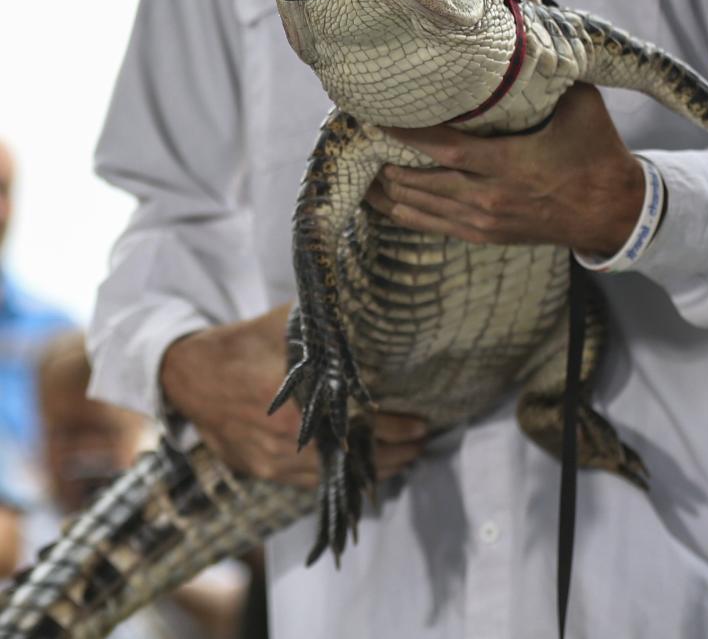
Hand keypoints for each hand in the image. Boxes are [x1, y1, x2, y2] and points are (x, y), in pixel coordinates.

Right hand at [160, 306, 427, 485]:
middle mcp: (290, 441)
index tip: (423, 423)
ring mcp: (275, 462)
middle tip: (420, 442)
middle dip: (393, 453)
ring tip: (402, 458)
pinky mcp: (263, 471)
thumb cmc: (245, 343)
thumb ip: (328, 330)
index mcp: (301, 404)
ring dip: (371, 470)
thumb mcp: (289, 324)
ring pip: (335, 476)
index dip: (398, 428)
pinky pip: (310, 483)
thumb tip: (374, 317)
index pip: (364, 425)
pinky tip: (360, 470)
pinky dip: (339, 478)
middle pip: (355, 457)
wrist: (191, 375)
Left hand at [368, 83, 645, 256]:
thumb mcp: (582, 101)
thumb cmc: (595, 149)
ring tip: (358, 164)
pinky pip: (432, 226)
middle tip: (356, 136)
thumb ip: (552, 60)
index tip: (376, 116)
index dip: (406, 134)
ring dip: (386, 188)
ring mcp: (486, 221)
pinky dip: (403, 212)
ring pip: (420, 208)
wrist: (612, 210)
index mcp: (511, 162)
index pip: (443, 148)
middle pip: (420, 182)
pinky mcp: (485, 235)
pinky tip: (379, 199)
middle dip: (384, 161)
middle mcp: (492, 196)